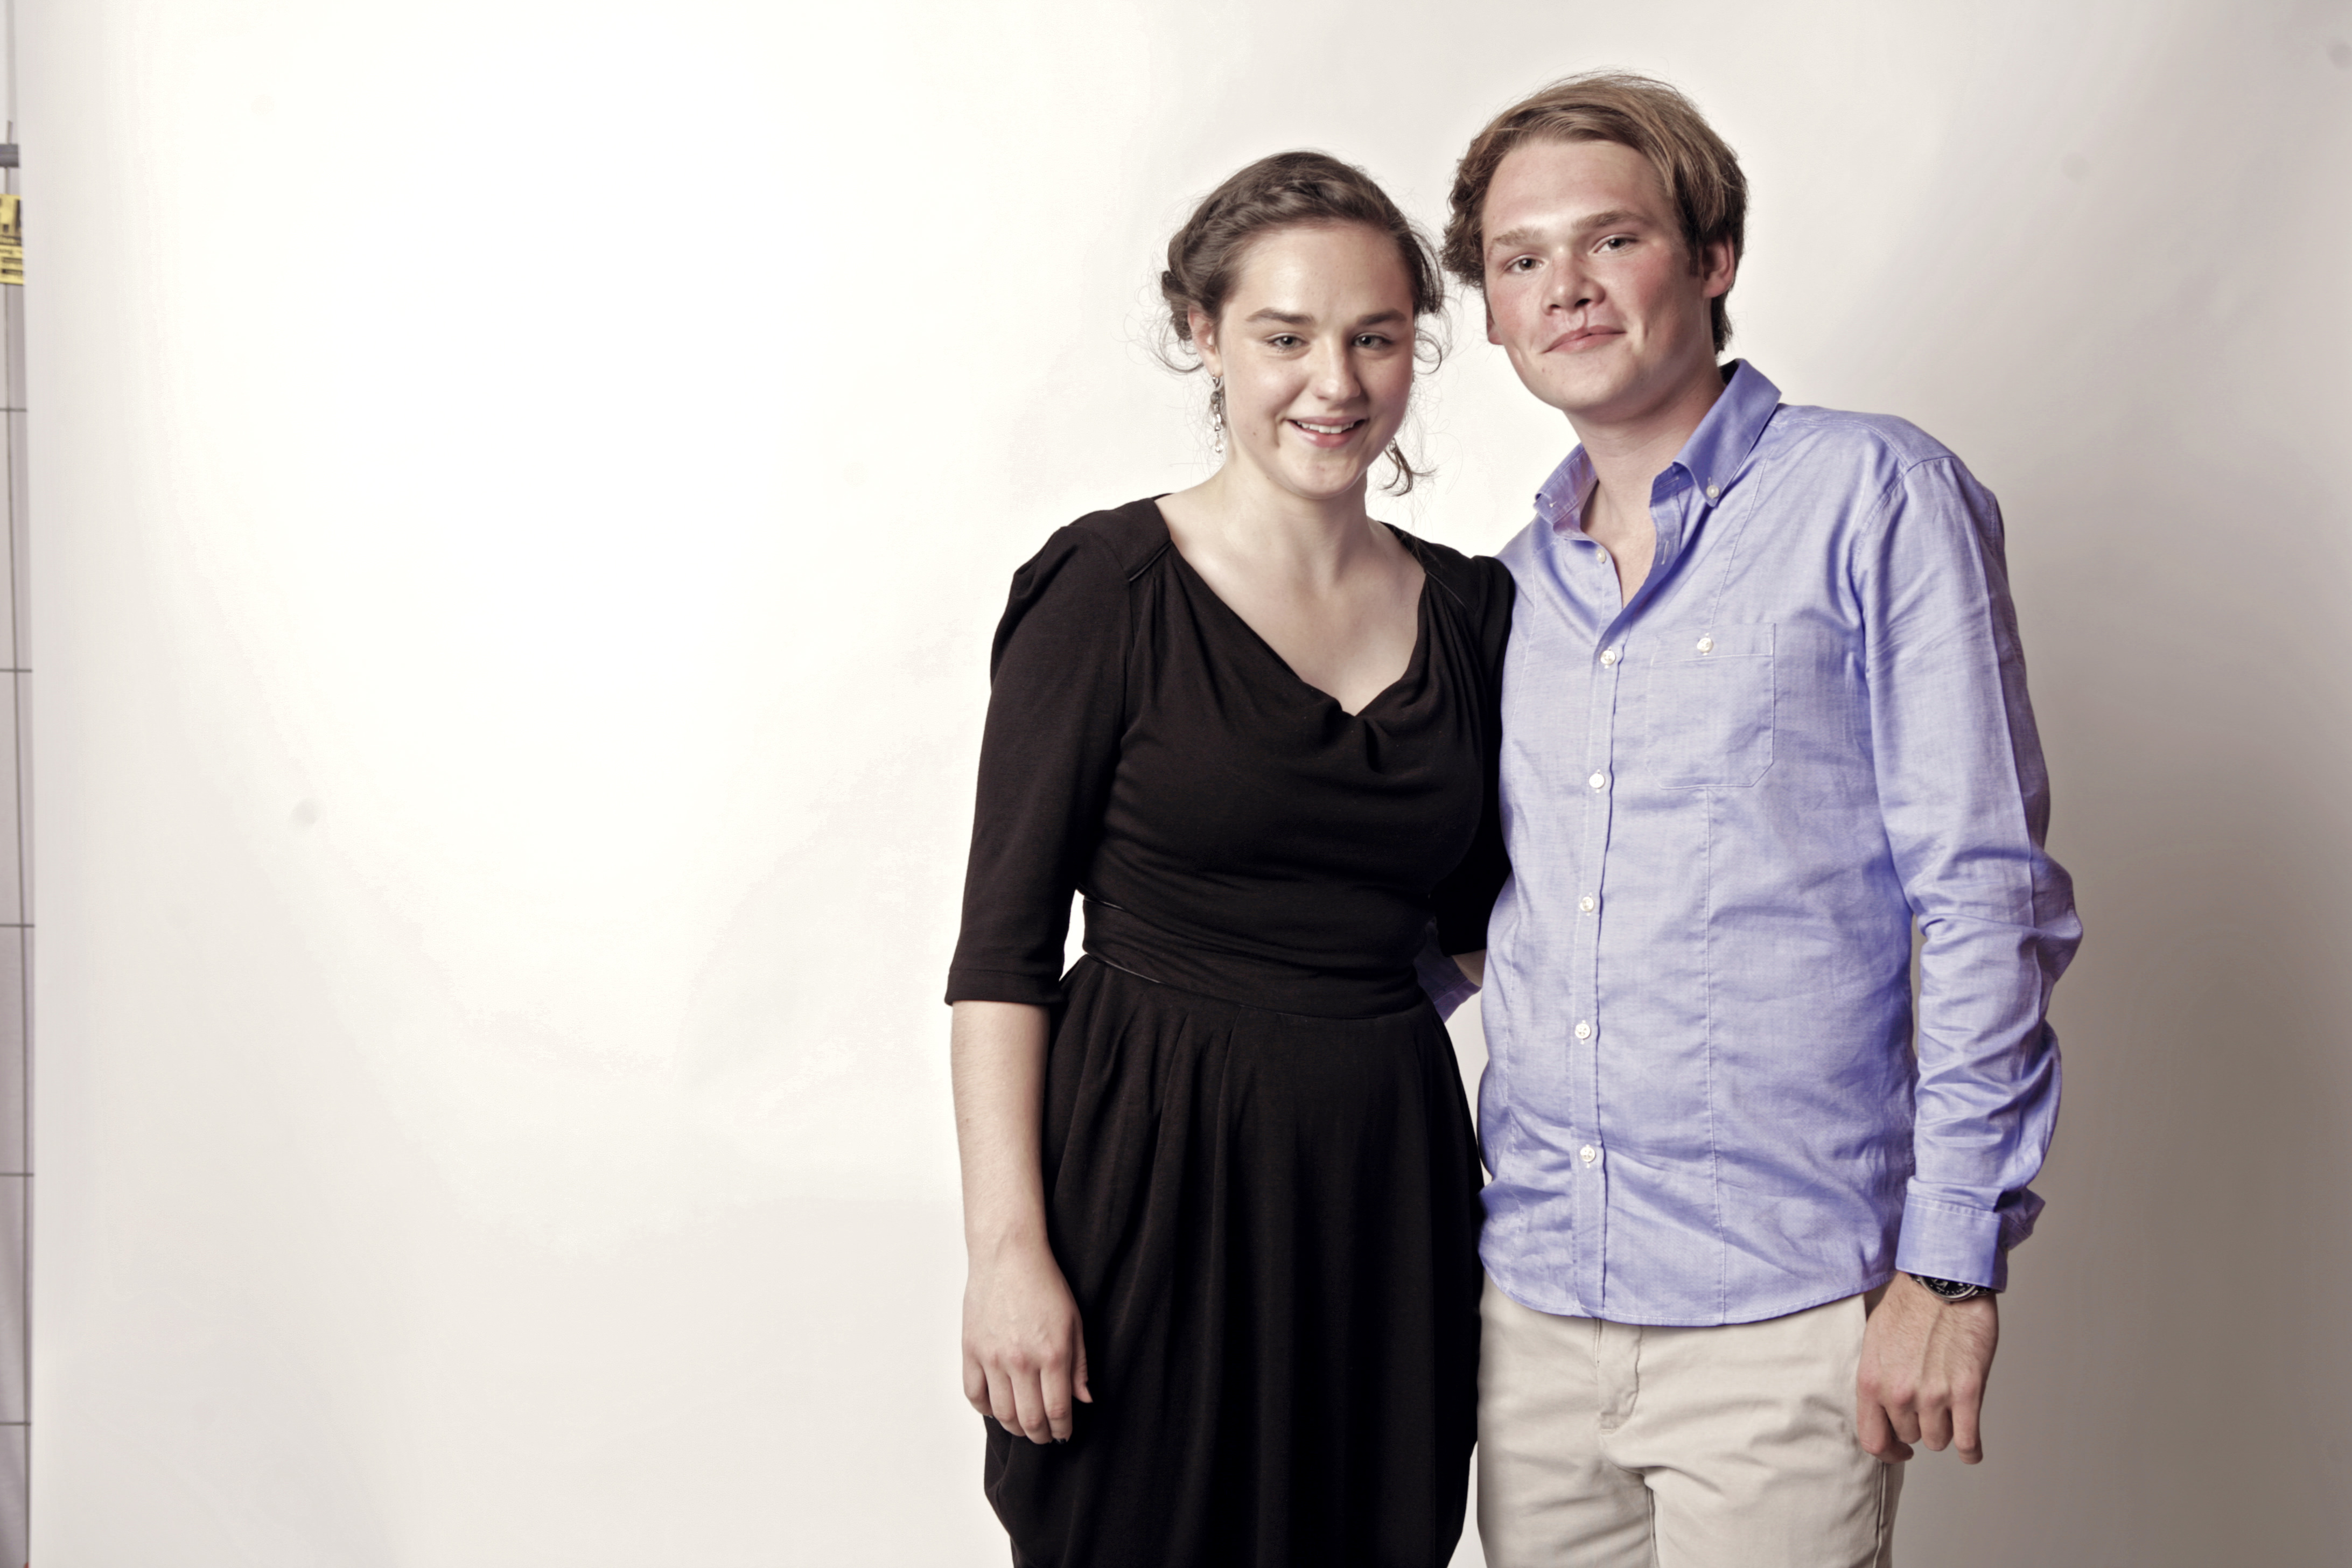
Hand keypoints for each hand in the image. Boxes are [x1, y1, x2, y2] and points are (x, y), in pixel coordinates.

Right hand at [961, 1239, 1092, 1444]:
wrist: (1008, 1256)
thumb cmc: (1045, 1284)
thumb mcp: (1074, 1322)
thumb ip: (1079, 1365)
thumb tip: (1084, 1401)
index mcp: (1052, 1354)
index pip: (1057, 1411)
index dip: (1062, 1429)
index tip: (1064, 1433)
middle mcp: (1021, 1361)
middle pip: (1029, 1419)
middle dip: (1040, 1436)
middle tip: (1045, 1436)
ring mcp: (992, 1357)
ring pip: (1001, 1413)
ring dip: (1015, 1426)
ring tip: (1024, 1424)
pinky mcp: (970, 1350)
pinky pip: (974, 1395)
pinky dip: (986, 1409)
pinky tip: (997, 1407)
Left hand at [1856, 1273, 1998, 1463]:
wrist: (1942, 1279)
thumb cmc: (1909, 1304)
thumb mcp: (1875, 1342)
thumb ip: (1877, 1378)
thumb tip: (1881, 1408)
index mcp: (1871, 1381)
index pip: (1872, 1439)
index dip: (1887, 1451)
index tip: (1900, 1450)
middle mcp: (1898, 1393)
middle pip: (1910, 1437)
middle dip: (1920, 1424)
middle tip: (1930, 1404)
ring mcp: (1933, 1395)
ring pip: (1939, 1440)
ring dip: (1946, 1429)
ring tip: (1950, 1408)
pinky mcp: (1966, 1392)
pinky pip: (1968, 1441)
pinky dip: (1971, 1450)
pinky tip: (1971, 1448)